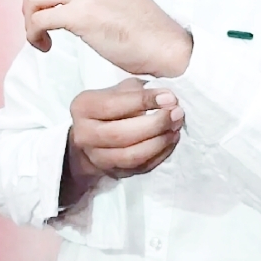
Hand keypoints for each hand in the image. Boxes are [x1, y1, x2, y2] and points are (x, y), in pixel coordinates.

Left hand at [24, 0, 191, 76]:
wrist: (164, 46)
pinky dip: (34, 34)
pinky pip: (40, 19)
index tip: (44, 8)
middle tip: (37, 25)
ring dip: (29, 20)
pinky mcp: (82, 15)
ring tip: (41, 38)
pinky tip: (45, 45)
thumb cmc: (142, 28)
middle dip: (29, 3)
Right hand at [60, 77, 184, 206]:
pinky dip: (160, 154)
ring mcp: (97, 158)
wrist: (96, 135)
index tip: (169, 97)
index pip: (113, 105)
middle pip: (121, 134)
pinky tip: (171, 140)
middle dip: (154, 124)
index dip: (143, 102)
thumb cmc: (113, 105)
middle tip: (176, 113)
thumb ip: (140, 90)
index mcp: (83, 107)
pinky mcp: (114, 172)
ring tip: (176, 127)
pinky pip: (141, 167)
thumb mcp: (120, 89)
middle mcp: (84, 135)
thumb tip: (168, 97)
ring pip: (131, 155)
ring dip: (159, 142)